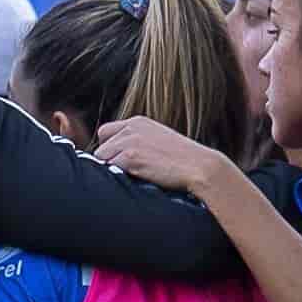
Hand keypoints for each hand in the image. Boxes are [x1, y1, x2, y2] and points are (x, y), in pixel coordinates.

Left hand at [95, 116, 233, 197]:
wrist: (200, 167)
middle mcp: (131, 128)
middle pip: (100, 148)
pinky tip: (138, 178)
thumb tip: (115, 155)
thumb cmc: (182, 160)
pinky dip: (120, 177)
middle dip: (109, 161)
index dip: (109, 148)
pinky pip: (110, 169)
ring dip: (114, 170)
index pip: (105, 132)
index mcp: (137, 122)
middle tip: (128, 171)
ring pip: (102, 159)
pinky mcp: (130, 157)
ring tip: (136, 175)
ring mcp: (130, 142)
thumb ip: (137, 141)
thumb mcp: (157, 140)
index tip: (121, 160)